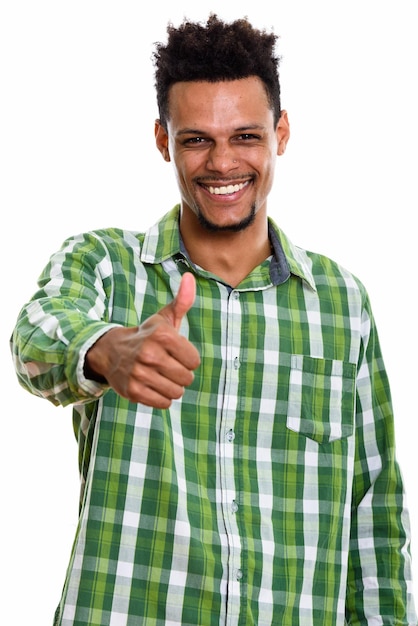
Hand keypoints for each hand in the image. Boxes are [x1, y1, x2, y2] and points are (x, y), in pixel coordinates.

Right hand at [85, 272, 199, 407]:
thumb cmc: (147, 335)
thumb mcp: (164, 318)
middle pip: (187, 378)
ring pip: (176, 392)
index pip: (194, 361)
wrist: (111, 351)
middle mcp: (150, 354)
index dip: (188, 359)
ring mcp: (140, 374)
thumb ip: (182, 301)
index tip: (176, 353)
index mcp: (162, 335)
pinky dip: (162, 398)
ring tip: (160, 376)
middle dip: (181, 374)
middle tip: (168, 366)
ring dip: (172, 387)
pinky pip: (163, 403)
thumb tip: (190, 277)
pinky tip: (153, 386)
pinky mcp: (133, 391)